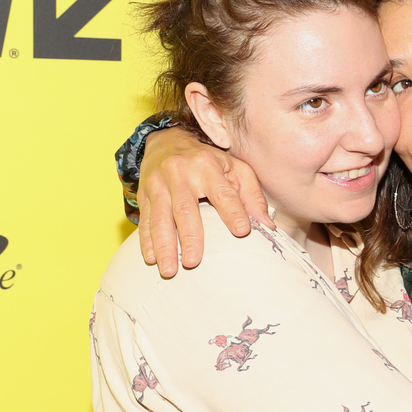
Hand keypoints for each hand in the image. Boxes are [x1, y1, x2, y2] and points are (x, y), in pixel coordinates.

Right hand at [138, 126, 268, 276]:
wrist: (167, 141)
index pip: (223, 192)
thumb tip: (267, 226)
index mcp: (207, 166)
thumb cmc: (208, 160)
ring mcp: (158, 184)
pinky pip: (145, 219)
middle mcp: (180, 173)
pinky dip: (146, 241)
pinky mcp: (144, 194)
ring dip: (164, 246)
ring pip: (160, 217)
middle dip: (189, 237)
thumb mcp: (236, 168)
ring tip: (170, 270)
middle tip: (193, 263)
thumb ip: (252, 196)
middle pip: (185, 209)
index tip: (242, 231)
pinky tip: (151, 259)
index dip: (233, 211)